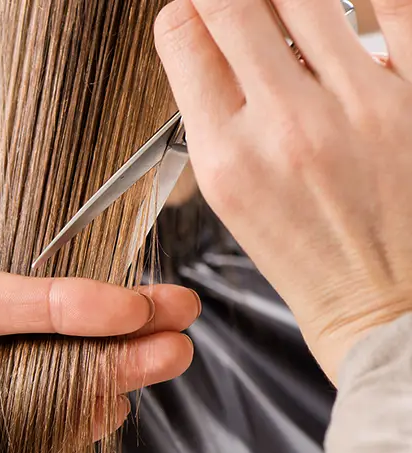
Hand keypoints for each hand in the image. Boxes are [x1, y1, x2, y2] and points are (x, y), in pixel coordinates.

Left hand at [0, 232, 198, 452]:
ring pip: (26, 389)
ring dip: (95, 374)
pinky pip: (2, 445)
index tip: (119, 301)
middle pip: (23, 343)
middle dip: (102, 332)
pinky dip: (55, 427)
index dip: (55, 300)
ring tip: (159, 364)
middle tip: (172, 324)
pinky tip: (98, 411)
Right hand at [155, 0, 411, 380]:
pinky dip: (363, 0)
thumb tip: (214, 45)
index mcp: (228, 155)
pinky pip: (392, 5)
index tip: (196, 11)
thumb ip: (215, 117)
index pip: (182, 35)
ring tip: (289, 14)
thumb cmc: (309, 254)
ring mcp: (358, 106)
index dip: (184, 10)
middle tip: (236, 6)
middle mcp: (287, 125)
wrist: (385, 303)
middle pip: (232, 2)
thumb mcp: (230, 197)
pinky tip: (348, 11)